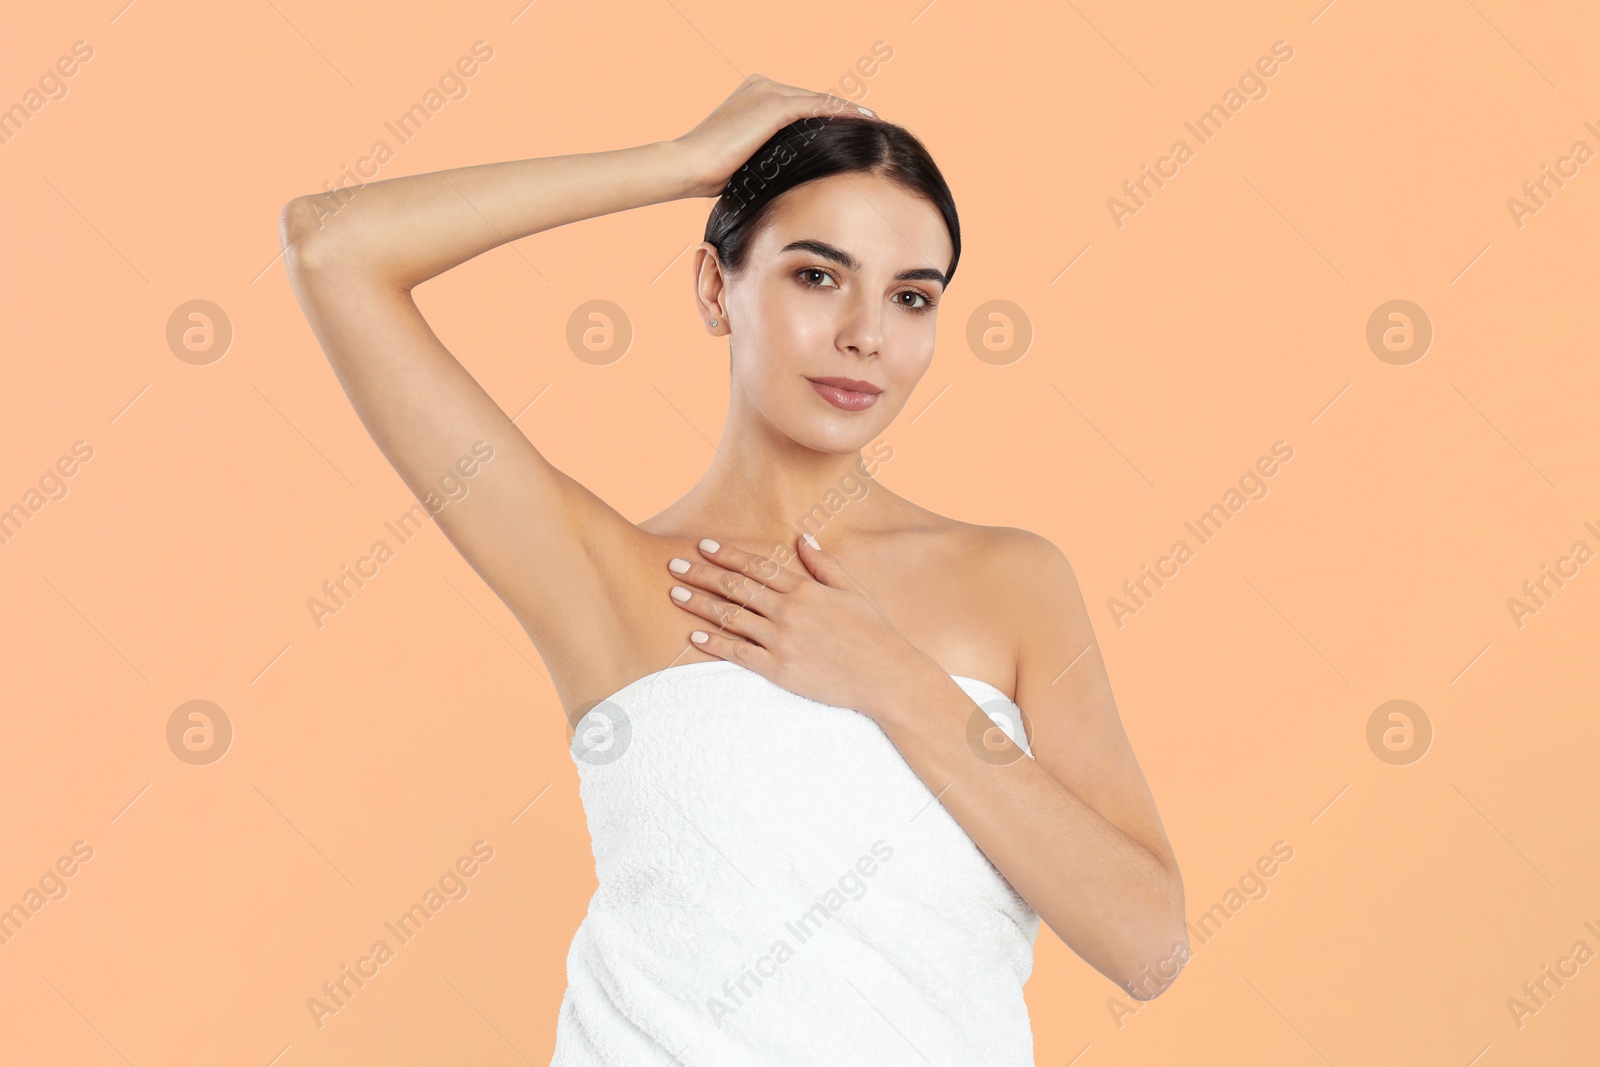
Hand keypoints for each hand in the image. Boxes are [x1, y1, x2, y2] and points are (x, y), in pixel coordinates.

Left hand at [665, 533, 933, 718]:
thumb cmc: (875, 633)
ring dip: (700, 605)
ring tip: (675, 594)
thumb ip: (824, 565)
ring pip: (732, 617)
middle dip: (702, 573)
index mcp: (806, 589)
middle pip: (736, 586)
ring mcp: (782, 640)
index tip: (703, 545)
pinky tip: (693, 637)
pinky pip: (739, 654)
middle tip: (673, 564)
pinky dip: (715, 644)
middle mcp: (789, 611)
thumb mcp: (852, 591)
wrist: (887, 677)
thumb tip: (803, 538)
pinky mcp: (780, 670)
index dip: (727, 554)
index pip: (757, 566)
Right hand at [670, 74, 876, 198]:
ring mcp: (768, 91)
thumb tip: (795, 173)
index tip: (850, 130)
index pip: (801, 105)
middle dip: (842, 113)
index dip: (827, 117)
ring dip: (848, 112)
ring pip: (819, 101)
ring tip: (873, 124)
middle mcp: (764, 85)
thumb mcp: (748, 159)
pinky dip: (842, 114)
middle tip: (871, 126)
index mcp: (755, 94)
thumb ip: (770, 154)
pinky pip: (818, 107)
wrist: (688, 166)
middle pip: (814, 99)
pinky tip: (864, 122)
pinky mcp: (774, 104)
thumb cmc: (710, 174)